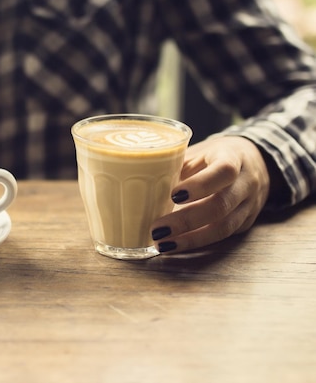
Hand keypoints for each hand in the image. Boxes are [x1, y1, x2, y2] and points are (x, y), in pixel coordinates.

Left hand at [150, 136, 270, 253]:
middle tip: (157, 229)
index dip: (200, 185)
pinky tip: (174, 245)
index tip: (173, 195)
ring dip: (190, 239)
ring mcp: (249, 205)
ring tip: (162, 244)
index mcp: (234, 157)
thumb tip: (140, 180)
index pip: (224, 171)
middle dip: (187, 221)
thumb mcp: (199, 151)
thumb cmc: (215, 155)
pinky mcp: (245, 223)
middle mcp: (246, 183)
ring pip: (223, 228)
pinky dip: (197, 242)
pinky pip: (222, 236)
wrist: (256, 161)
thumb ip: (176, 164)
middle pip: (221, 206)